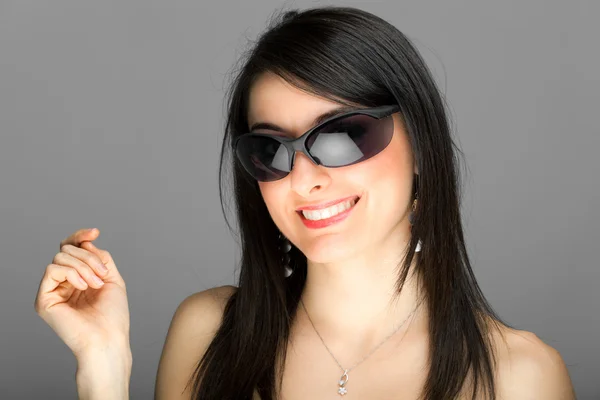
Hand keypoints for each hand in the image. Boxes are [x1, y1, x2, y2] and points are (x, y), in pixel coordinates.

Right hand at [34, 228, 129, 360]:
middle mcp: (63, 283)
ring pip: (60, 257)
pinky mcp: (44, 299)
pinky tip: (83, 286)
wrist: (108, 338)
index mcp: (78, 277)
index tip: (95, 232)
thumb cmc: (113, 315)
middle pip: (67, 250)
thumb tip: (85, 240)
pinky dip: (71, 273)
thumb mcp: (112, 277)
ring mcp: (53, 291)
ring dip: (84, 266)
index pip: (72, 248)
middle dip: (89, 258)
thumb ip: (99, 257)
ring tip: (96, 285)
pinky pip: (52, 270)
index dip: (81, 236)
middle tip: (102, 276)